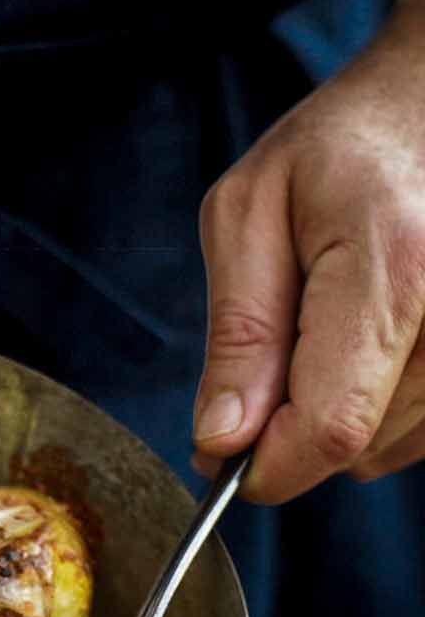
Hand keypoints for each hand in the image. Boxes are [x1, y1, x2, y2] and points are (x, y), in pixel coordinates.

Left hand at [193, 0, 424, 501]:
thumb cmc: (333, 150)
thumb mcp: (248, 215)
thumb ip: (237, 335)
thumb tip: (221, 440)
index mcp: (393, 269)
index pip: (332, 427)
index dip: (268, 466)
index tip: (222, 456)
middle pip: (362, 444)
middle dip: (291, 429)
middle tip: (272, 353)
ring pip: (394, 448)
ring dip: (340, 416)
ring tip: (327, 328)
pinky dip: (381, 410)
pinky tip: (365, 347)